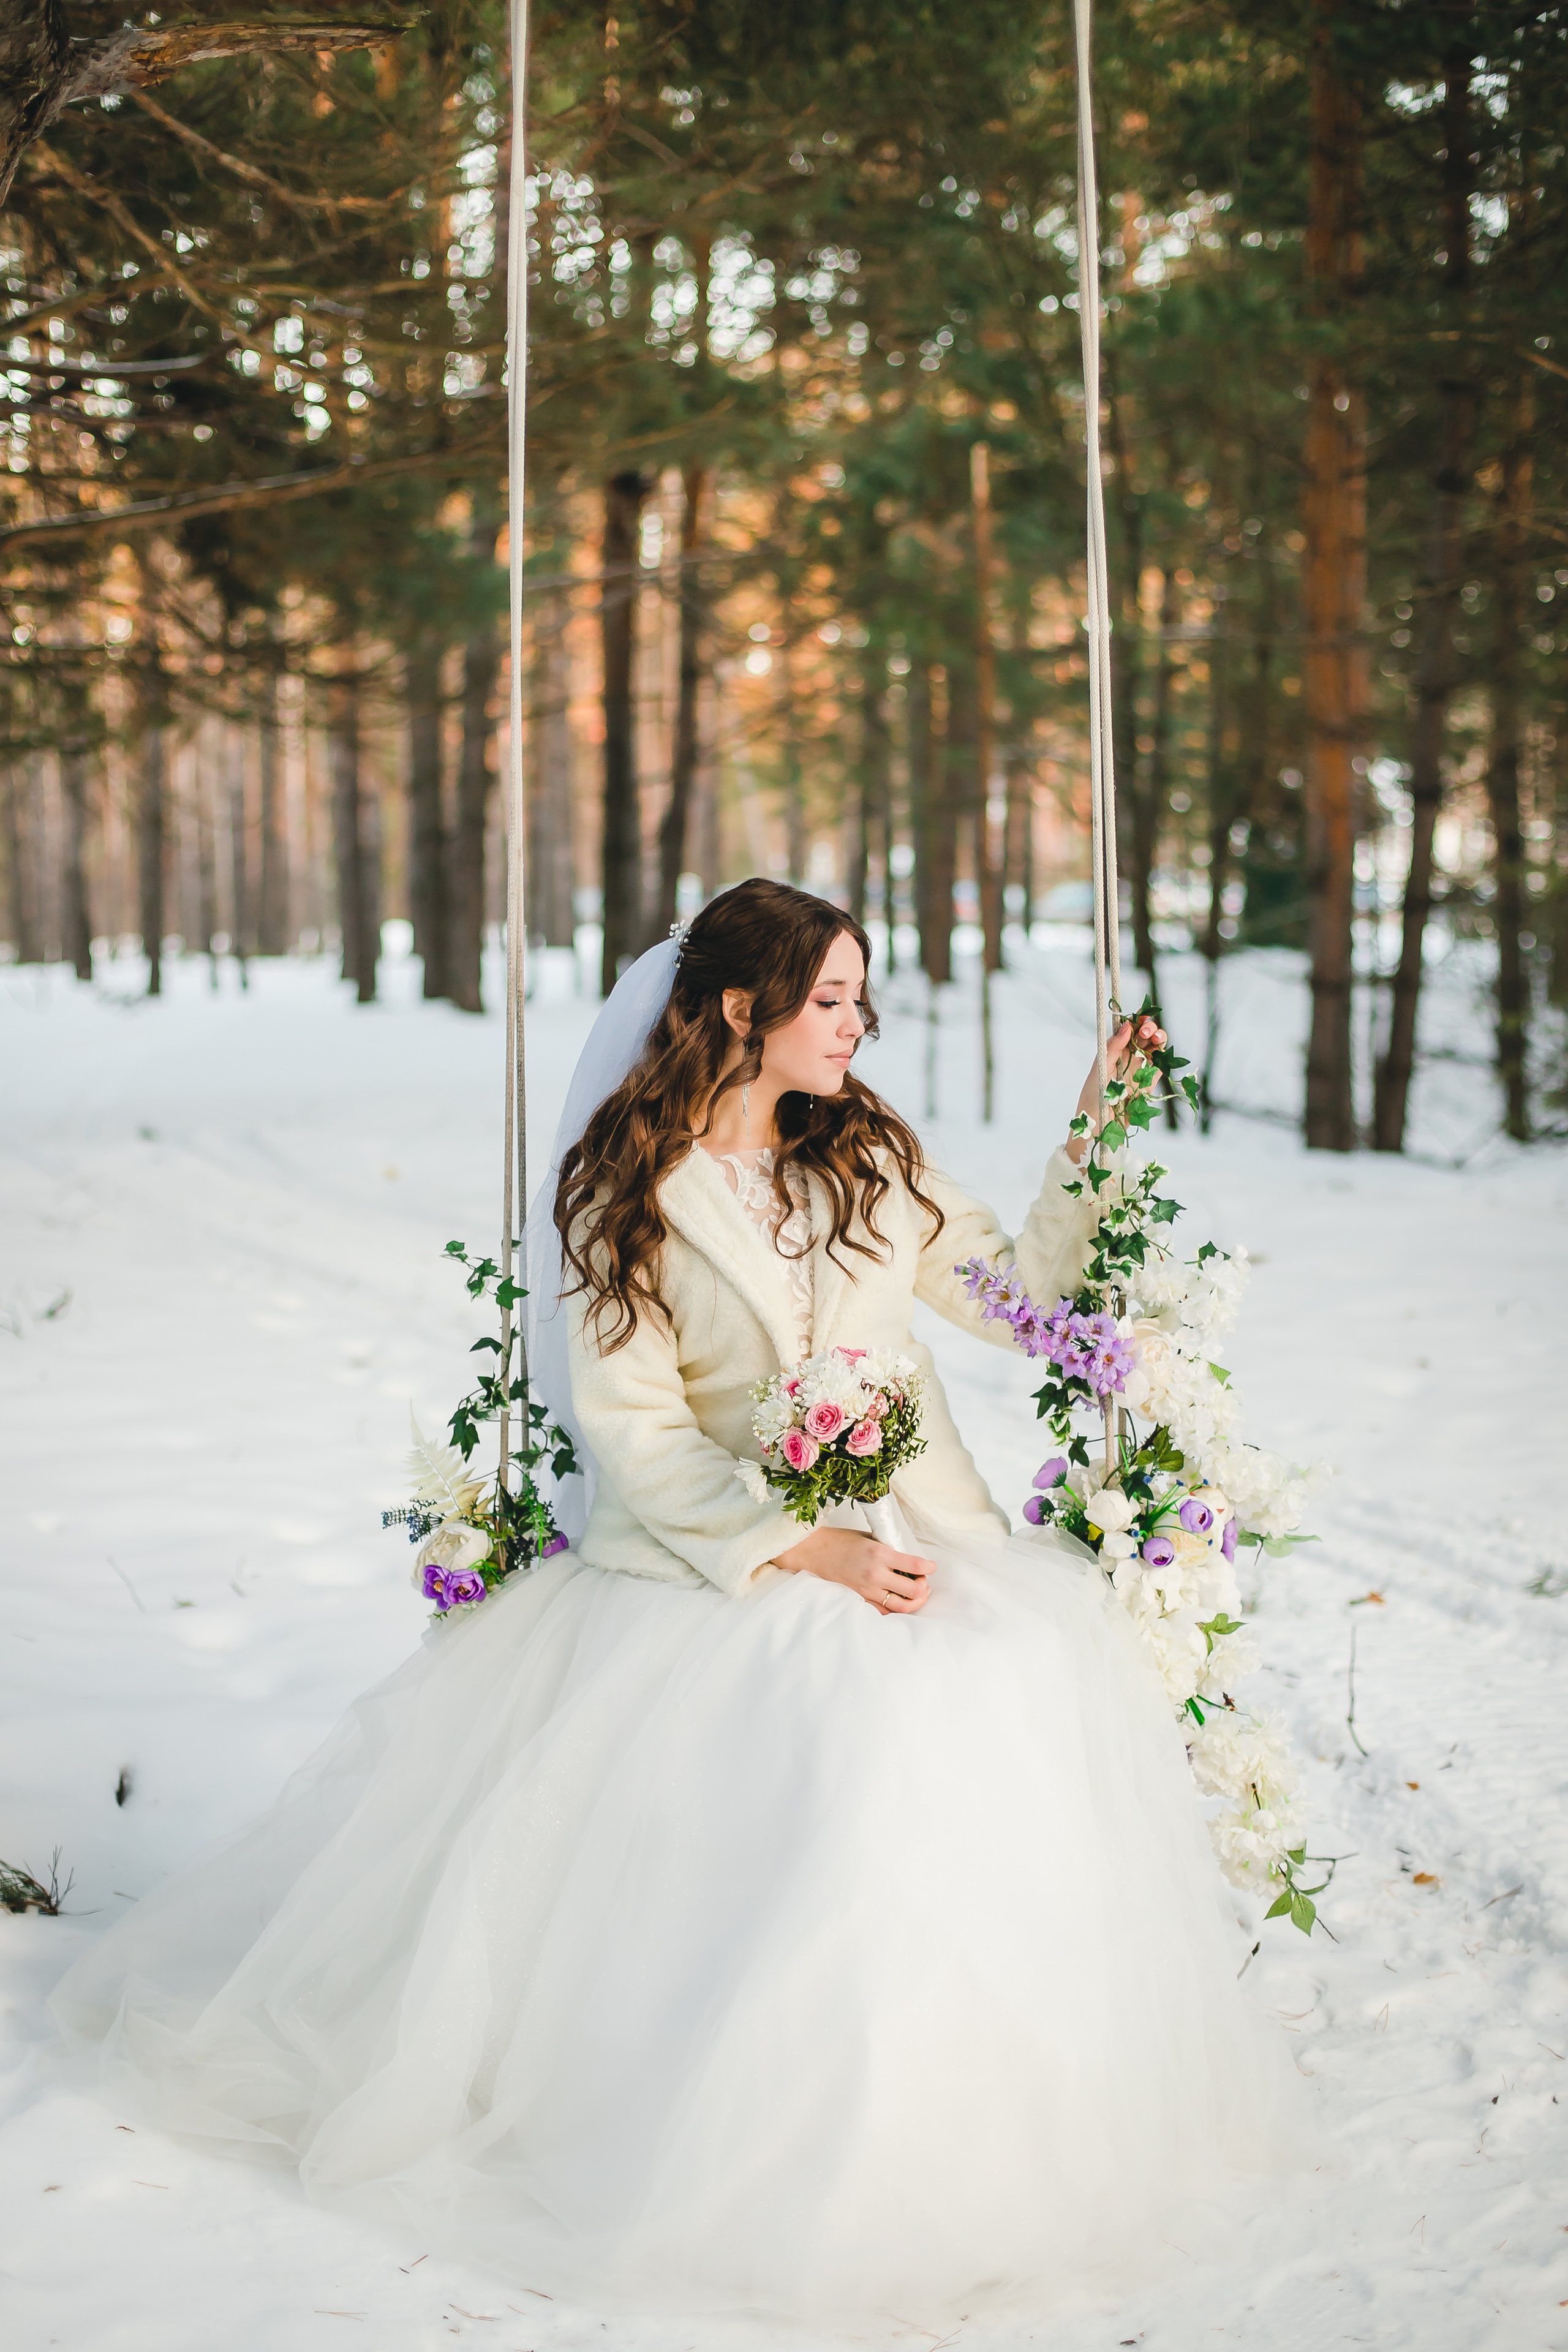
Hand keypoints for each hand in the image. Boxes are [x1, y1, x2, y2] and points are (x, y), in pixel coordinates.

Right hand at [773, 1525, 933, 1613]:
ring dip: (914, 1601)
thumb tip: (910, 1561)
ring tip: (916, 1593)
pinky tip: (898, 1599)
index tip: (931, 1567)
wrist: (813, 1552)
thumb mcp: (870, 1538)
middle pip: (913, 1590)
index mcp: (879, 1554)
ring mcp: (867, 1590)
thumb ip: (890, 1550)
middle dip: (924, 1587)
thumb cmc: (840, 1541)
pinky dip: (895, 1607)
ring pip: (901, 1606)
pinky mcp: (860, 1599)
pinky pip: (884, 1610)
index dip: (929, 1567)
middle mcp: (875, 1574)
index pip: (915, 1565)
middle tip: (923, 1581)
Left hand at [1066, 1014, 1166, 1163]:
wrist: (1098, 1128)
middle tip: (1147, 1031)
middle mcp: (1128, 1059)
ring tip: (1157, 1038)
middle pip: (1145, 1037)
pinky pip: (1159, 1069)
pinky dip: (1162, 1059)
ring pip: (1155, 1050)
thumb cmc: (1092, 1098)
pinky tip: (1159, 1054)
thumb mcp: (1100, 1069)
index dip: (1137, 1021)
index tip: (1141, 1017)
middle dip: (1150, 1029)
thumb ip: (1114, 1047)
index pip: (1129, 1030)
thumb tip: (1127, 1025)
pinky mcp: (1149, 1086)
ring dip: (1159, 1040)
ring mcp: (1140, 1071)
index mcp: (1114, 1051)